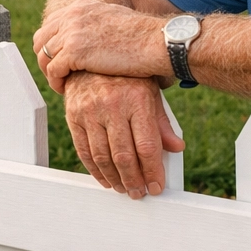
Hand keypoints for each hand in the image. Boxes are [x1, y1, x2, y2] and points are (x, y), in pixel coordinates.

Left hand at [35, 0, 168, 93]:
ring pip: (44, 56)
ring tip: (61, 84)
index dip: (51, 45)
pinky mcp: (75, 51)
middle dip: (45, 58)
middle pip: (41, 39)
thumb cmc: (142, 37)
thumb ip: (96, 24)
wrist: (155, 43)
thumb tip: (89, 38)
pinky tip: (65, 89)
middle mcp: (73, 15)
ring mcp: (72, 32)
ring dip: (50, 72)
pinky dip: (56, 82)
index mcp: (82, 6)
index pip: (51, 25)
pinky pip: (53, 70)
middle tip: (56, 74)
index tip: (58, 60)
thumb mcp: (113, 20)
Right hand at [64, 72, 183, 198]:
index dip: (152, 171)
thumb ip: (161, 122)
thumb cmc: (126, 77)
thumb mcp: (150, 92)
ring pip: (102, 157)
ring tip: (124, 188)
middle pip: (124, 155)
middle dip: (134, 181)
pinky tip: (105, 178)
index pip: (146, 146)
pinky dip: (95, 170)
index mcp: (137, 99)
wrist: (90, 57)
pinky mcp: (73, 116)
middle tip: (139, 193)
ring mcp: (90, 110)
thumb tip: (176, 148)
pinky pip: (84, 150)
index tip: (156, 187)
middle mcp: (112, 105)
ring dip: (115, 179)